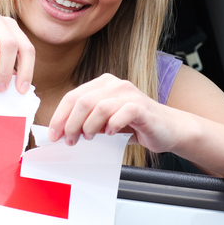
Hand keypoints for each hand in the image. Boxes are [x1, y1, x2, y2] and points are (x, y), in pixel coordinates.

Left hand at [47, 73, 180, 152]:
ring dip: (89, 126)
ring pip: (99, 107)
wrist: (169, 128)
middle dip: (71, 124)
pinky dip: (112, 126)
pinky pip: (121, 114)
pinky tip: (111, 134)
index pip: (73, 96)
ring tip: (89, 138)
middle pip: (82, 101)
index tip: (53, 134)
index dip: (60, 116)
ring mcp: (129, 94)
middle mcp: (115, 85)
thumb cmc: (136, 125)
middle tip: (70, 140)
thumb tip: (62, 132)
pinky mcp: (141, 107)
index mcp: (103, 84)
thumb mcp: (106, 120)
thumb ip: (87, 120)